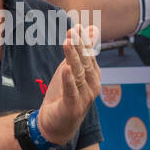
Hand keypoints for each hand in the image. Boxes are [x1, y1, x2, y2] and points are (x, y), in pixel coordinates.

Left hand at [37, 25, 101, 144]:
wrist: (56, 124)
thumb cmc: (65, 94)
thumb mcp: (72, 69)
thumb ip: (82, 50)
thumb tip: (91, 27)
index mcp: (93, 75)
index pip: (89, 54)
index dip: (83, 40)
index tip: (77, 26)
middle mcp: (93, 85)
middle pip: (85, 62)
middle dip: (79, 46)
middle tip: (72, 31)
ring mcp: (85, 97)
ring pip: (79, 73)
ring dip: (73, 57)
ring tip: (67, 43)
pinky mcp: (73, 107)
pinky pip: (72, 91)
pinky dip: (69, 80)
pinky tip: (66, 69)